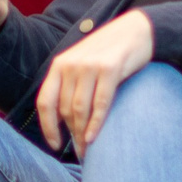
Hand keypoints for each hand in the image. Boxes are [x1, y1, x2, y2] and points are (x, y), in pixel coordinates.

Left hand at [35, 11, 152, 153]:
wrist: (135, 30)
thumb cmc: (107, 53)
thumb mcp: (82, 64)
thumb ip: (70, 86)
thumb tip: (63, 121)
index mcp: (59, 65)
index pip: (45, 101)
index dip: (48, 126)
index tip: (55, 145)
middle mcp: (70, 64)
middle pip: (64, 109)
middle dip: (71, 134)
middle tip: (81, 151)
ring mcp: (89, 66)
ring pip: (79, 109)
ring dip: (82, 133)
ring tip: (88, 149)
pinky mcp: (109, 68)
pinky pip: (100, 102)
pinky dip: (96, 123)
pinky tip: (94, 137)